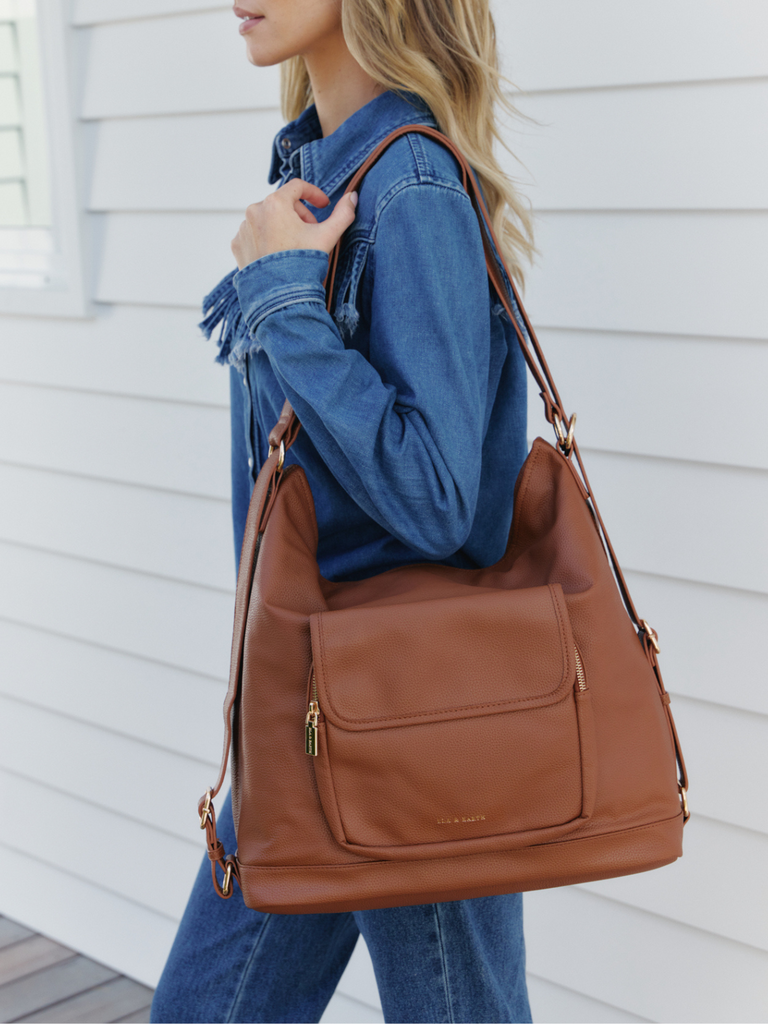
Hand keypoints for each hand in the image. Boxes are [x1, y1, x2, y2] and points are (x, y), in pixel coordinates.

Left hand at [231, 179, 357, 269]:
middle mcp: (255, 211)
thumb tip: (352, 197)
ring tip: (294, 246)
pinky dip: (266, 239)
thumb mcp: (327, 236)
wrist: (280, 296)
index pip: (297, 187)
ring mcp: (244, 229)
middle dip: (299, 215)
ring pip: (267, 218)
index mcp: (275, 203)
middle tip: (311, 232)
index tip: (323, 206)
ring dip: (282, 226)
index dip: (314, 194)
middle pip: (282, 203)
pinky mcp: (238, 245)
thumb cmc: (303, 264)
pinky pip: (254, 234)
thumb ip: (343, 214)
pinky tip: (278, 255)